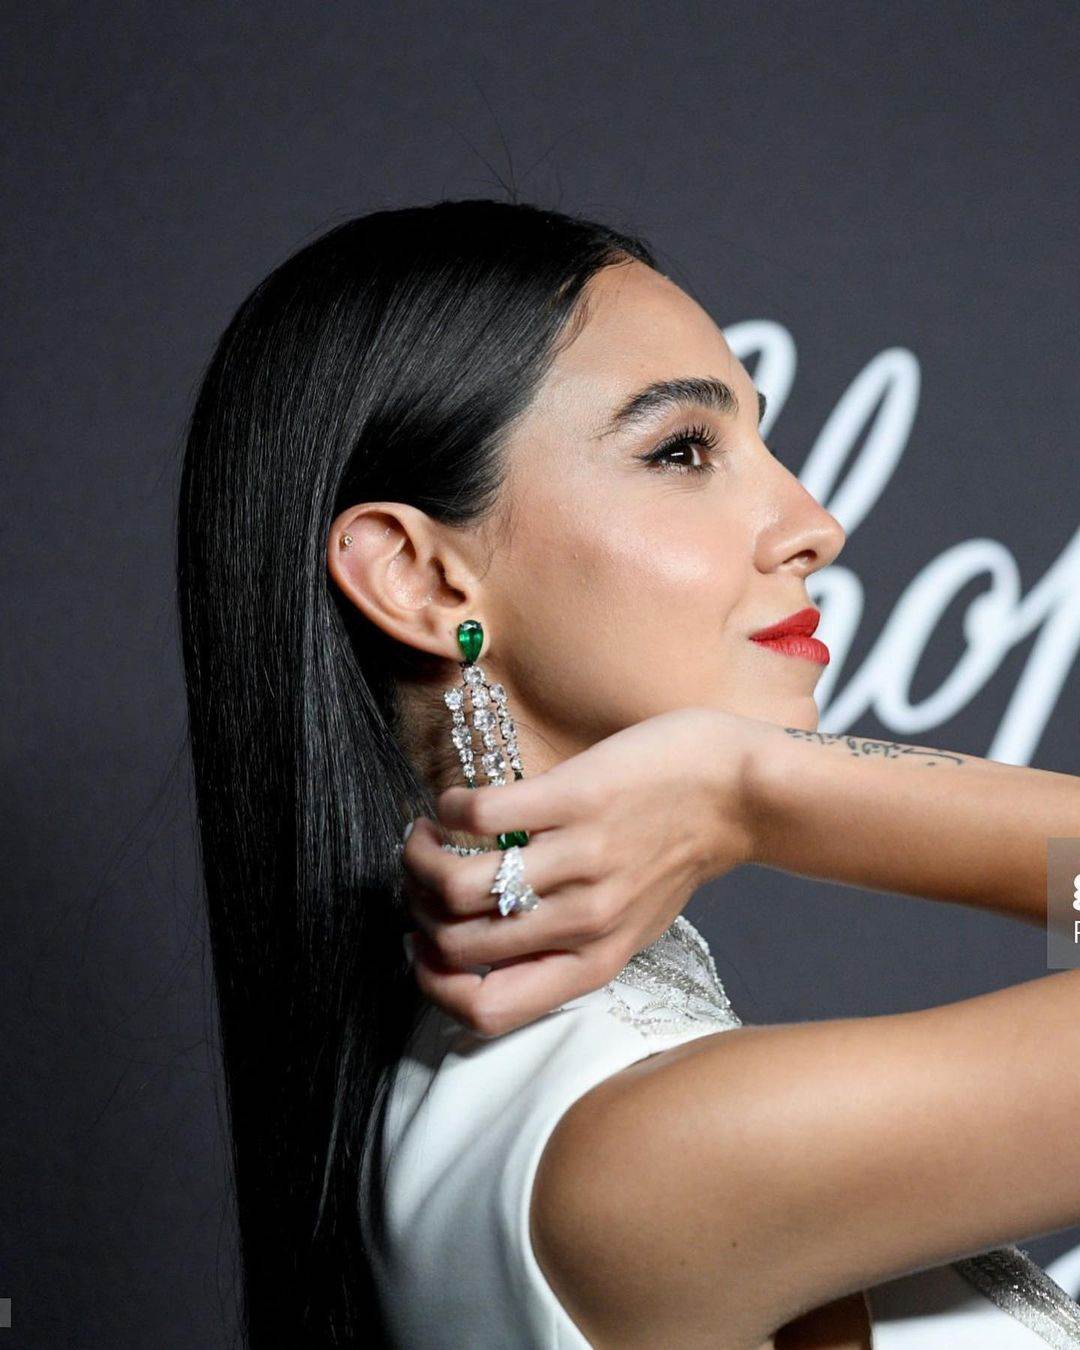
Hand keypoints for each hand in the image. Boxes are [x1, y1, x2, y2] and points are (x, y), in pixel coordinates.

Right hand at [401, 706, 776, 1036]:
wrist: (741, 790)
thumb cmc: (678, 852)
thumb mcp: (631, 924)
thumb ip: (569, 945)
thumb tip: (484, 946)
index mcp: (593, 961)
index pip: (487, 1011)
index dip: (433, 987)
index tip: (423, 945)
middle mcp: (585, 921)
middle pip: (457, 946)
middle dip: (416, 911)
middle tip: (422, 876)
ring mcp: (582, 860)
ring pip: (458, 884)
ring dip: (418, 860)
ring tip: (425, 837)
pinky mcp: (578, 798)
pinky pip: (481, 816)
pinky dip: (448, 811)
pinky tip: (456, 806)